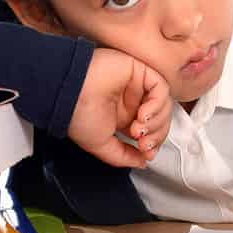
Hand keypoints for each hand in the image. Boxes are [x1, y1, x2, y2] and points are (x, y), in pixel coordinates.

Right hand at [67, 48, 172, 168]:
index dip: (153, 143)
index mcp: (123, 116)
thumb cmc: (76, 115)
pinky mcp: (139, 71)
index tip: (146, 153)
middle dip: (156, 135)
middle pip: (161, 119)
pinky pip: (161, 88)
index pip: (151, 130)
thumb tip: (142, 162)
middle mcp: (132, 101)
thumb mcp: (101, 145)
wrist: (68, 94)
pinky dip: (157, 105)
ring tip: (139, 129)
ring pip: (163, 105)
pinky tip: (142, 114)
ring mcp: (136, 86)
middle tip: (143, 144)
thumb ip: (123, 156)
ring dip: (156, 122)